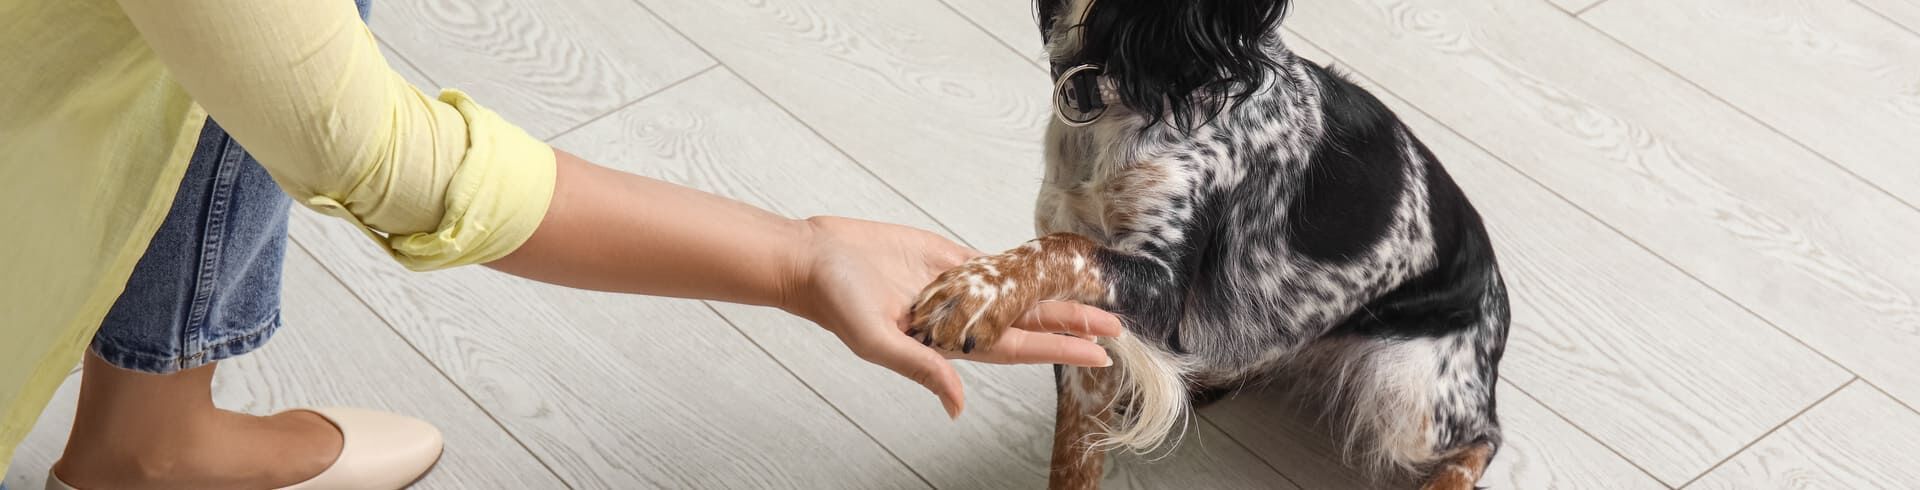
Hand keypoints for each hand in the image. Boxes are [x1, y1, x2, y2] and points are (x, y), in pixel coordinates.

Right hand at [780, 217, 1121, 417]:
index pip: (1018, 349)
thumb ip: (920, 369)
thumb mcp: (877, 341)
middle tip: (1116, 327)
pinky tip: (1052, 269)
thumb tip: (956, 405)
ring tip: (1096, 298)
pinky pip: (995, 266)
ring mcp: (957, 288)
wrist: (813, 259)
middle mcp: (960, 319)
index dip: (1060, 350)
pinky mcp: (947, 261)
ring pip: (1019, 293)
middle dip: (1071, 325)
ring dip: (1055, 296)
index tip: (1098, 353)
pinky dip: (1025, 267)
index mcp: (948, 343)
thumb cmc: (836, 302)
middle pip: (1029, 323)